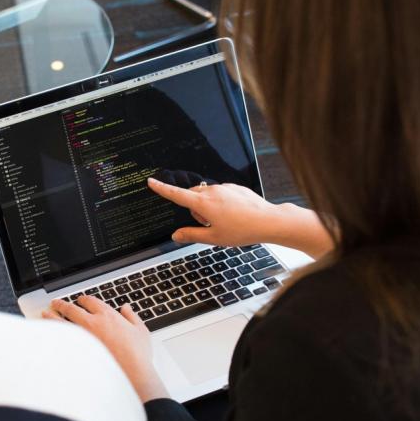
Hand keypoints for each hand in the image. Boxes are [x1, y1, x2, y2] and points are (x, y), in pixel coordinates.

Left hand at [43, 296, 169, 402]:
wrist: (131, 373)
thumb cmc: (137, 354)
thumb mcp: (140, 331)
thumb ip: (131, 316)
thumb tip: (126, 308)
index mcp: (107, 315)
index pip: (90, 301)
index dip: (83, 299)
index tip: (80, 300)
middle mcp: (92, 323)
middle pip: (71, 308)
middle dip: (62, 304)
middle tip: (56, 303)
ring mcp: (82, 337)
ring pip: (61, 322)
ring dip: (52, 316)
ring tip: (46, 314)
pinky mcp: (77, 350)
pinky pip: (61, 339)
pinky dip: (53, 334)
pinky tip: (49, 334)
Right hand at [148, 178, 333, 258]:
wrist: (269, 221)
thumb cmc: (242, 230)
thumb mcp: (213, 238)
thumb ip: (191, 235)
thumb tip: (176, 235)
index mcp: (203, 204)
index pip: (176, 195)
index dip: (162, 189)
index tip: (151, 182)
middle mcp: (212, 191)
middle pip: (193, 197)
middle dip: (195, 210)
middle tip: (210, 225)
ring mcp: (224, 188)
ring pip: (207, 196)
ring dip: (209, 207)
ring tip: (226, 221)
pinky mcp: (234, 187)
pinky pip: (220, 194)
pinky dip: (221, 203)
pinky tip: (234, 214)